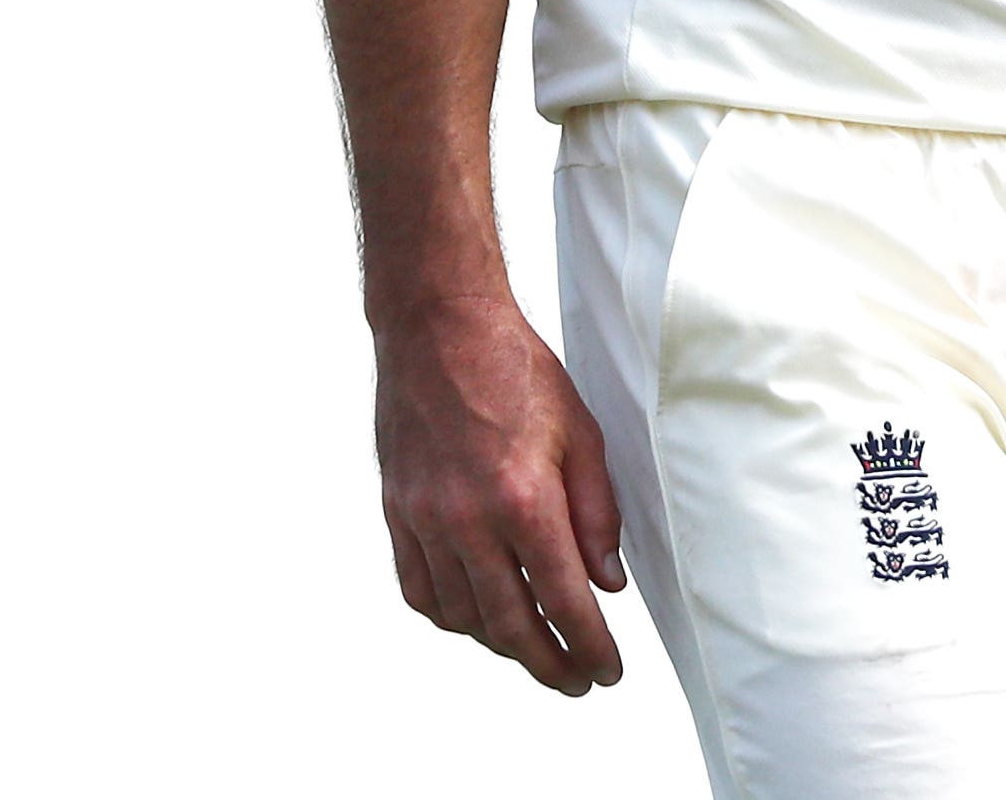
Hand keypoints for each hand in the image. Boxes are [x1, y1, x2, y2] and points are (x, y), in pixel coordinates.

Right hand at [371, 298, 626, 696]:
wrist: (439, 324)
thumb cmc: (514, 370)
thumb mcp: (581, 433)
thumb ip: (598, 515)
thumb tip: (606, 584)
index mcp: (524, 499)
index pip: (565, 604)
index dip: (591, 649)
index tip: (607, 671)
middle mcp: (469, 519)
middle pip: (512, 627)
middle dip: (551, 666)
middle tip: (576, 680)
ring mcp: (426, 518)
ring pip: (462, 618)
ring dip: (501, 644)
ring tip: (532, 646)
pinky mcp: (397, 510)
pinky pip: (419, 589)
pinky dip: (450, 617)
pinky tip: (475, 617)